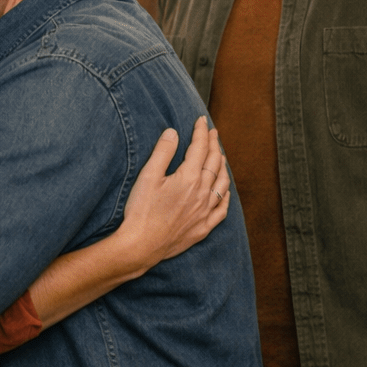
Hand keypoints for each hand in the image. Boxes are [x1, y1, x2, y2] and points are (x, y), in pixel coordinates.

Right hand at [122, 116, 230, 264]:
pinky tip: (224, 192)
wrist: (141, 245)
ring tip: (220, 156)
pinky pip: (222, 209)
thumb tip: (173, 133)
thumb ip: (162, 152)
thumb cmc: (141, 211)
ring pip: (222, 184)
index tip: (201, 120)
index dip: (201, 132)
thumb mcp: (147, 177)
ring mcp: (205, 211)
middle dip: (213, 144)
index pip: (200, 148)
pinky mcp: (203, 227)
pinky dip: (225, 196)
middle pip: (214, 163)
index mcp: (188, 178)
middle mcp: (202, 193)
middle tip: (212, 133)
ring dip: (223, 167)